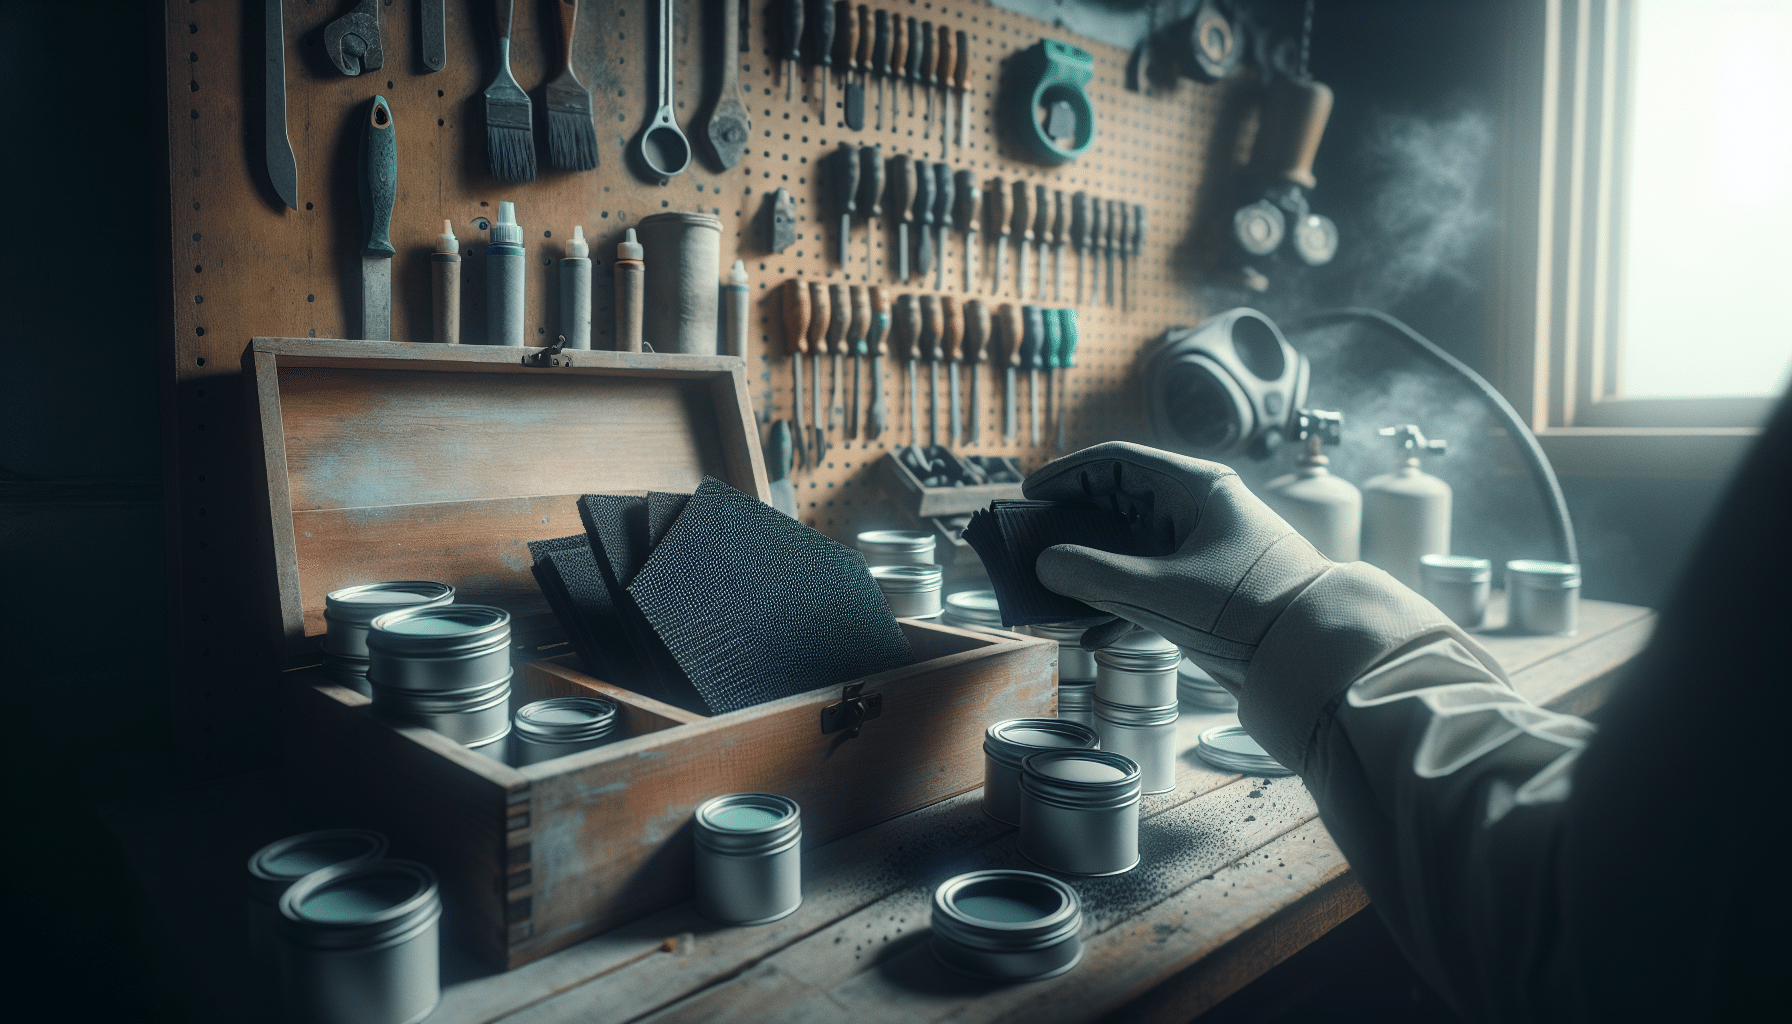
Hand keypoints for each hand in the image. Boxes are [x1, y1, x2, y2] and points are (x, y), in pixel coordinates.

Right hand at [1022, 442, 1330, 689]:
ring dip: (1093, 572)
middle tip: (1034, 545)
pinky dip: (1120, 604)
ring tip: (1056, 594)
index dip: (1066, 475)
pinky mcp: (1206, 588)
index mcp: (1196, 488)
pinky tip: (1095, 634)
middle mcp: (1199, 510)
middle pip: (1120, 504)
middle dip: (1074, 528)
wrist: (1313, 657)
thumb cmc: (1251, 609)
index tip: (1029, 496)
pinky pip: (1149, 584)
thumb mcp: (1161, 593)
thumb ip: (1094, 576)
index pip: (1117, 462)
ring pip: (1131, 548)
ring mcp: (1203, 549)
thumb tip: (1045, 564)